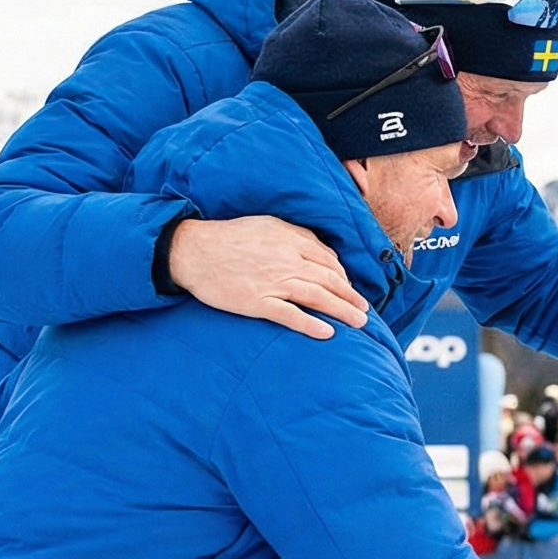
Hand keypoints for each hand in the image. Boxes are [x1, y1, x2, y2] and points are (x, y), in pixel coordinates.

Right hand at [168, 216, 366, 338]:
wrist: (192, 250)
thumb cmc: (228, 237)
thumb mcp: (266, 225)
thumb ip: (294, 234)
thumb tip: (319, 247)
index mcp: (290, 240)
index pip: (328, 260)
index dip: (343, 276)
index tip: (350, 288)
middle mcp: (287, 260)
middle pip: (329, 280)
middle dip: (351, 297)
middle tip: (365, 310)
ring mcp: (273, 282)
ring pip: (318, 297)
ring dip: (342, 311)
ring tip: (358, 322)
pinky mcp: (257, 302)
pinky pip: (290, 315)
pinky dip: (311, 324)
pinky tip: (327, 333)